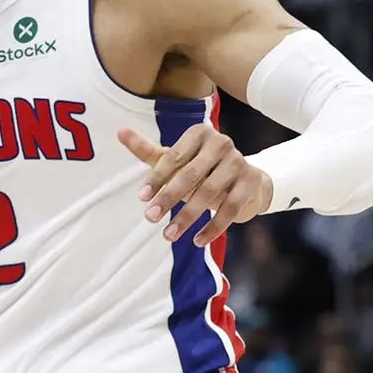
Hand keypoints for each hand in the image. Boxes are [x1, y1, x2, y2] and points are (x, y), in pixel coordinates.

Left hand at [119, 124, 272, 246]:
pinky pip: (231, 208)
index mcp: (199, 134)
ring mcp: (239, 162)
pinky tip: (197, 241)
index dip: (156, 179)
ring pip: (209, 193)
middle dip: (168, 199)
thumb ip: (148, 150)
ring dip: (187, 217)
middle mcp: (221, 143)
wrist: (247, 180)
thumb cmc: (201, 169)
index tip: (142, 199)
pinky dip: (213, 227)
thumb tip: (120, 132)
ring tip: (169, 235)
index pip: (173, 158)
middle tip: (150, 218)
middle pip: (190, 175)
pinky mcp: (251, 182)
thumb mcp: (175, 159)